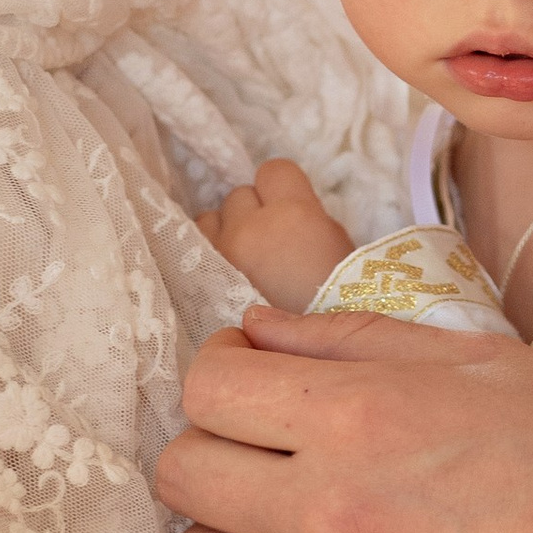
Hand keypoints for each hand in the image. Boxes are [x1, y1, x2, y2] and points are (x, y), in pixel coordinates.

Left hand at [157, 309, 532, 532]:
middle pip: (180, 474)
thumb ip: (353, 340)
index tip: (252, 378)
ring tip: (274, 527)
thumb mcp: (476, 358)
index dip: (220, 372)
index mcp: (355, 418)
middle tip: (263, 450)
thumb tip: (259, 333)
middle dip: (211, 448)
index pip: (205, 388)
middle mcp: (326, 512)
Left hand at [195, 158, 354, 309]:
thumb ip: (310, 218)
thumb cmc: (338, 305)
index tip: (290, 212)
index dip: (283, 190)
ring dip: (225, 234)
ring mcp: (219, 255)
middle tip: (270, 248)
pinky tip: (225, 278)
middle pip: (239, 196)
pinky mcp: (196, 282)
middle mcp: (250, 228)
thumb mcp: (338, 248)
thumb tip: (288, 214)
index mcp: (293, 214)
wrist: (311, 362)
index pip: (274, 170)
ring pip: (209, 219)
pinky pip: (194, 249)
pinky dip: (209, 258)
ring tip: (244, 264)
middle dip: (253, 215)